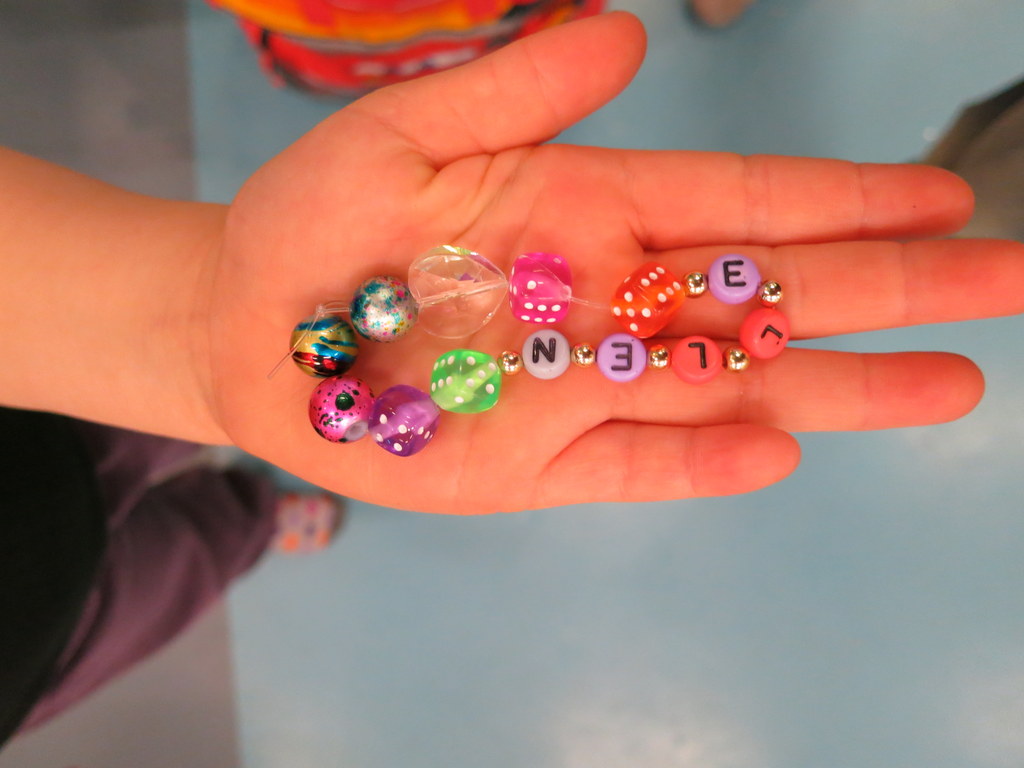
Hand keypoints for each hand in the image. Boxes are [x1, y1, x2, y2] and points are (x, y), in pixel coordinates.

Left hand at [204, 12, 1023, 512]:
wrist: (250, 334)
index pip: (741, 204)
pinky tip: (777, 452)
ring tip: (948, 385)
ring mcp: (574, 390)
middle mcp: (604, 305)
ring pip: (724, 391)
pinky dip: (697, 466)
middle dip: (890, 288)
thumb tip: (625, 36)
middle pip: (768, 297)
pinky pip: (631, 469)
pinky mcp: (531, 466)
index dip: (843, 200)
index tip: (940, 198)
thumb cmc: (317, 226)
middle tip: (1004, 280)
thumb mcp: (403, 133)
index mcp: (588, 212)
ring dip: (833, 389)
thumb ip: (515, 92)